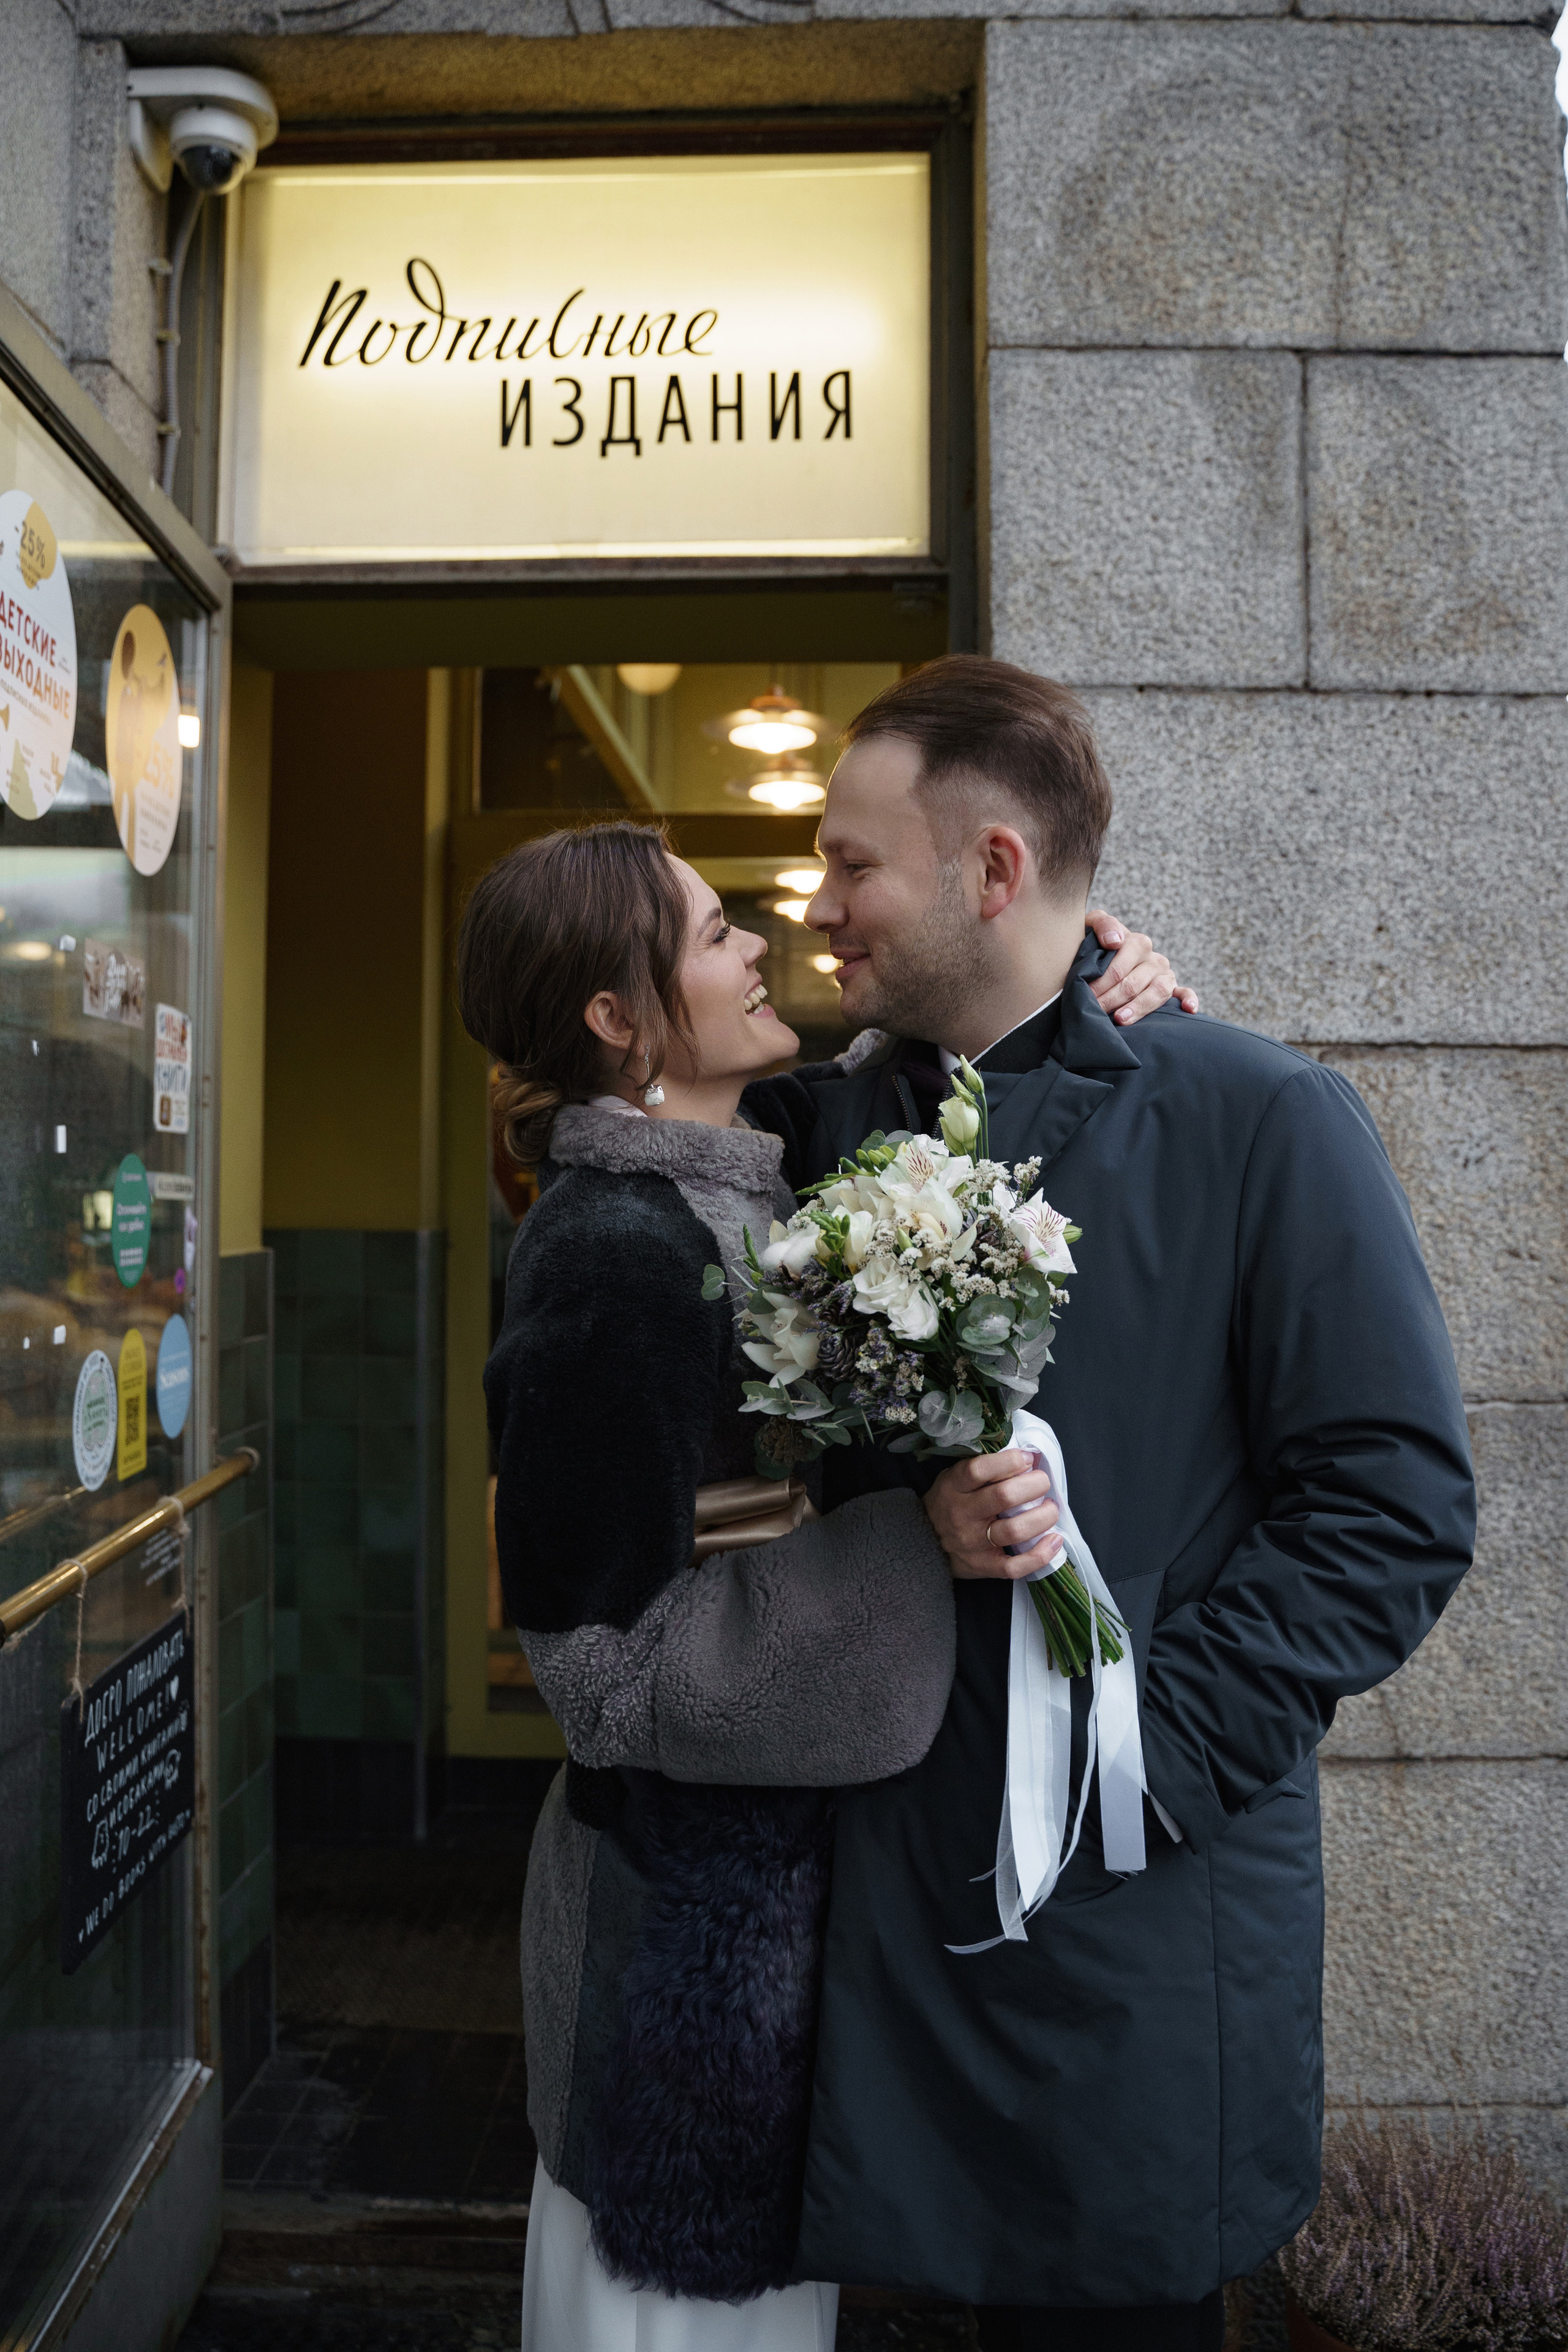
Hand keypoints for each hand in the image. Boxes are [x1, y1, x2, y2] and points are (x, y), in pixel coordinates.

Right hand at [923, 1450, 1065, 1581]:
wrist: (923, 1544)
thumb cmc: (948, 1504)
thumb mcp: (954, 1478)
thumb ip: (982, 1469)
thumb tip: (1026, 1458)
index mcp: (954, 1487)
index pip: (979, 1470)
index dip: (1009, 1462)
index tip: (1027, 1458)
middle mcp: (962, 1514)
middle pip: (1004, 1497)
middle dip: (1034, 1485)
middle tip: (1043, 1482)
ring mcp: (973, 1543)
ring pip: (1014, 1530)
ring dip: (1043, 1517)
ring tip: (1051, 1508)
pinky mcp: (983, 1566)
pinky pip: (1014, 1566)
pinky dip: (1040, 1555)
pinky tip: (1054, 1541)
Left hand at [1086, 909, 1198, 1022]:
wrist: (1104, 953)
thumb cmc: (1096, 944)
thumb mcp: (1093, 927)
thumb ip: (1103, 924)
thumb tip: (1115, 941)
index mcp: (1137, 943)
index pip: (1118, 968)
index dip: (1100, 984)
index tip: (1085, 995)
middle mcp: (1154, 958)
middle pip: (1133, 984)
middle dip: (1110, 1000)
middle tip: (1093, 1011)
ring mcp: (1164, 974)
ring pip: (1157, 991)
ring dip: (1139, 1007)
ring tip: (1120, 1019)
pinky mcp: (1173, 987)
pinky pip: (1185, 992)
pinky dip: (1189, 999)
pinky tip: (1188, 1009)